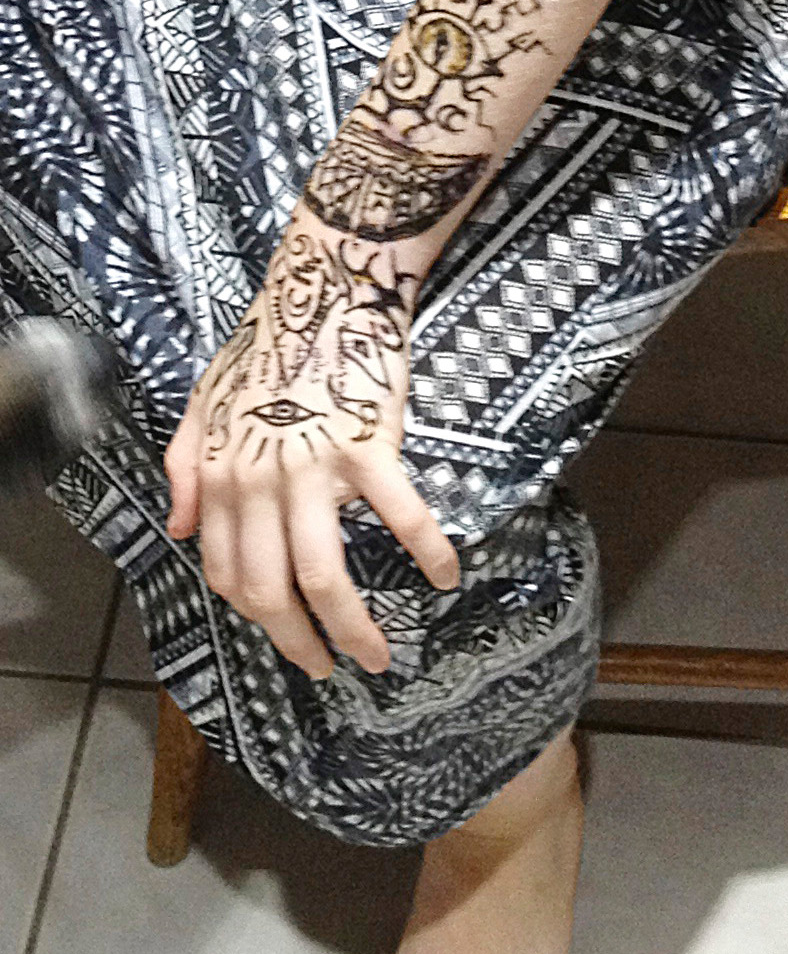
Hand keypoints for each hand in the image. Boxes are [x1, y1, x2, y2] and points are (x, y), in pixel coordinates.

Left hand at [164, 218, 459, 678]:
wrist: (324, 286)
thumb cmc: (268, 342)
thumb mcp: (203, 403)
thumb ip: (182, 469)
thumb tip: (176, 532)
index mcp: (219, 479)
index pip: (228, 577)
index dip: (259, 621)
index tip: (290, 640)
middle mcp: (258, 483)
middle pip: (274, 591)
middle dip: (302, 644)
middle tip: (334, 668)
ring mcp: (314, 467)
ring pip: (325, 574)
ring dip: (353, 627)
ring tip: (378, 654)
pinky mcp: (369, 445)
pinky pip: (402, 515)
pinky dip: (426, 553)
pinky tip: (444, 576)